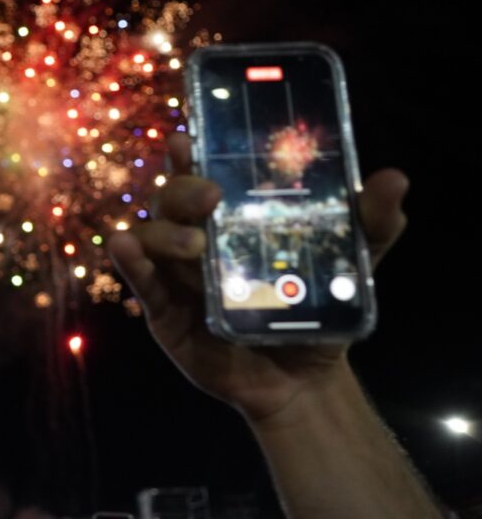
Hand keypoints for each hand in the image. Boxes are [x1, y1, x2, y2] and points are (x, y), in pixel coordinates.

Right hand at [108, 134, 407, 422]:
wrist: (303, 379)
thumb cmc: (318, 313)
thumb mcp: (353, 265)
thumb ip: (372, 224)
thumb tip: (396, 179)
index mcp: (233, 218)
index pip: (205, 172)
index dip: (191, 151)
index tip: (188, 138)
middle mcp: (198, 236)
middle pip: (171, 197)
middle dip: (183, 188)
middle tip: (212, 197)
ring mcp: (177, 273)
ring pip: (151, 234)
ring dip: (164, 231)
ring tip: (195, 246)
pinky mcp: (164, 311)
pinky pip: (140, 281)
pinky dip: (129, 262)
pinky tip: (123, 247)